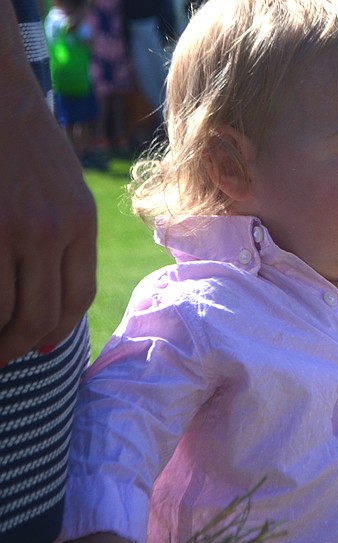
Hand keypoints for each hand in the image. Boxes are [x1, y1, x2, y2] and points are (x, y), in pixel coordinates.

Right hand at [0, 20, 97, 363]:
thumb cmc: (21, 138)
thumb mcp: (62, 184)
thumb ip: (63, 231)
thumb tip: (50, 282)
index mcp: (80, 222)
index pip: (77, 296)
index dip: (58, 330)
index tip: (40, 347)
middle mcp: (54, 230)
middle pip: (45, 313)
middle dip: (21, 346)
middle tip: (2, 359)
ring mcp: (16, 229)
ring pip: (10, 311)